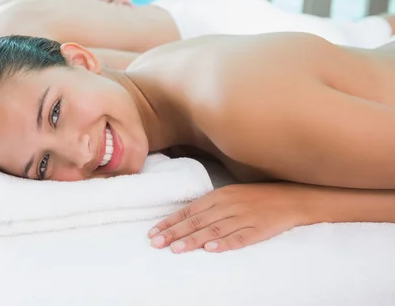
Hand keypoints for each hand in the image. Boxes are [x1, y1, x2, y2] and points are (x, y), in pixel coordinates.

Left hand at [148, 183, 309, 253]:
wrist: (293, 197)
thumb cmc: (258, 197)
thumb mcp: (231, 195)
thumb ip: (210, 206)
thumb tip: (186, 218)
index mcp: (219, 195)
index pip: (189, 210)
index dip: (170, 221)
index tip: (153, 232)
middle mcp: (228, 205)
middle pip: (197, 221)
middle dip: (175, 233)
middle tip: (157, 243)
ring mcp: (243, 217)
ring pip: (214, 230)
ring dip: (193, 240)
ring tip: (176, 249)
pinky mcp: (259, 229)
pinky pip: (240, 238)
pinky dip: (225, 244)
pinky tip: (211, 250)